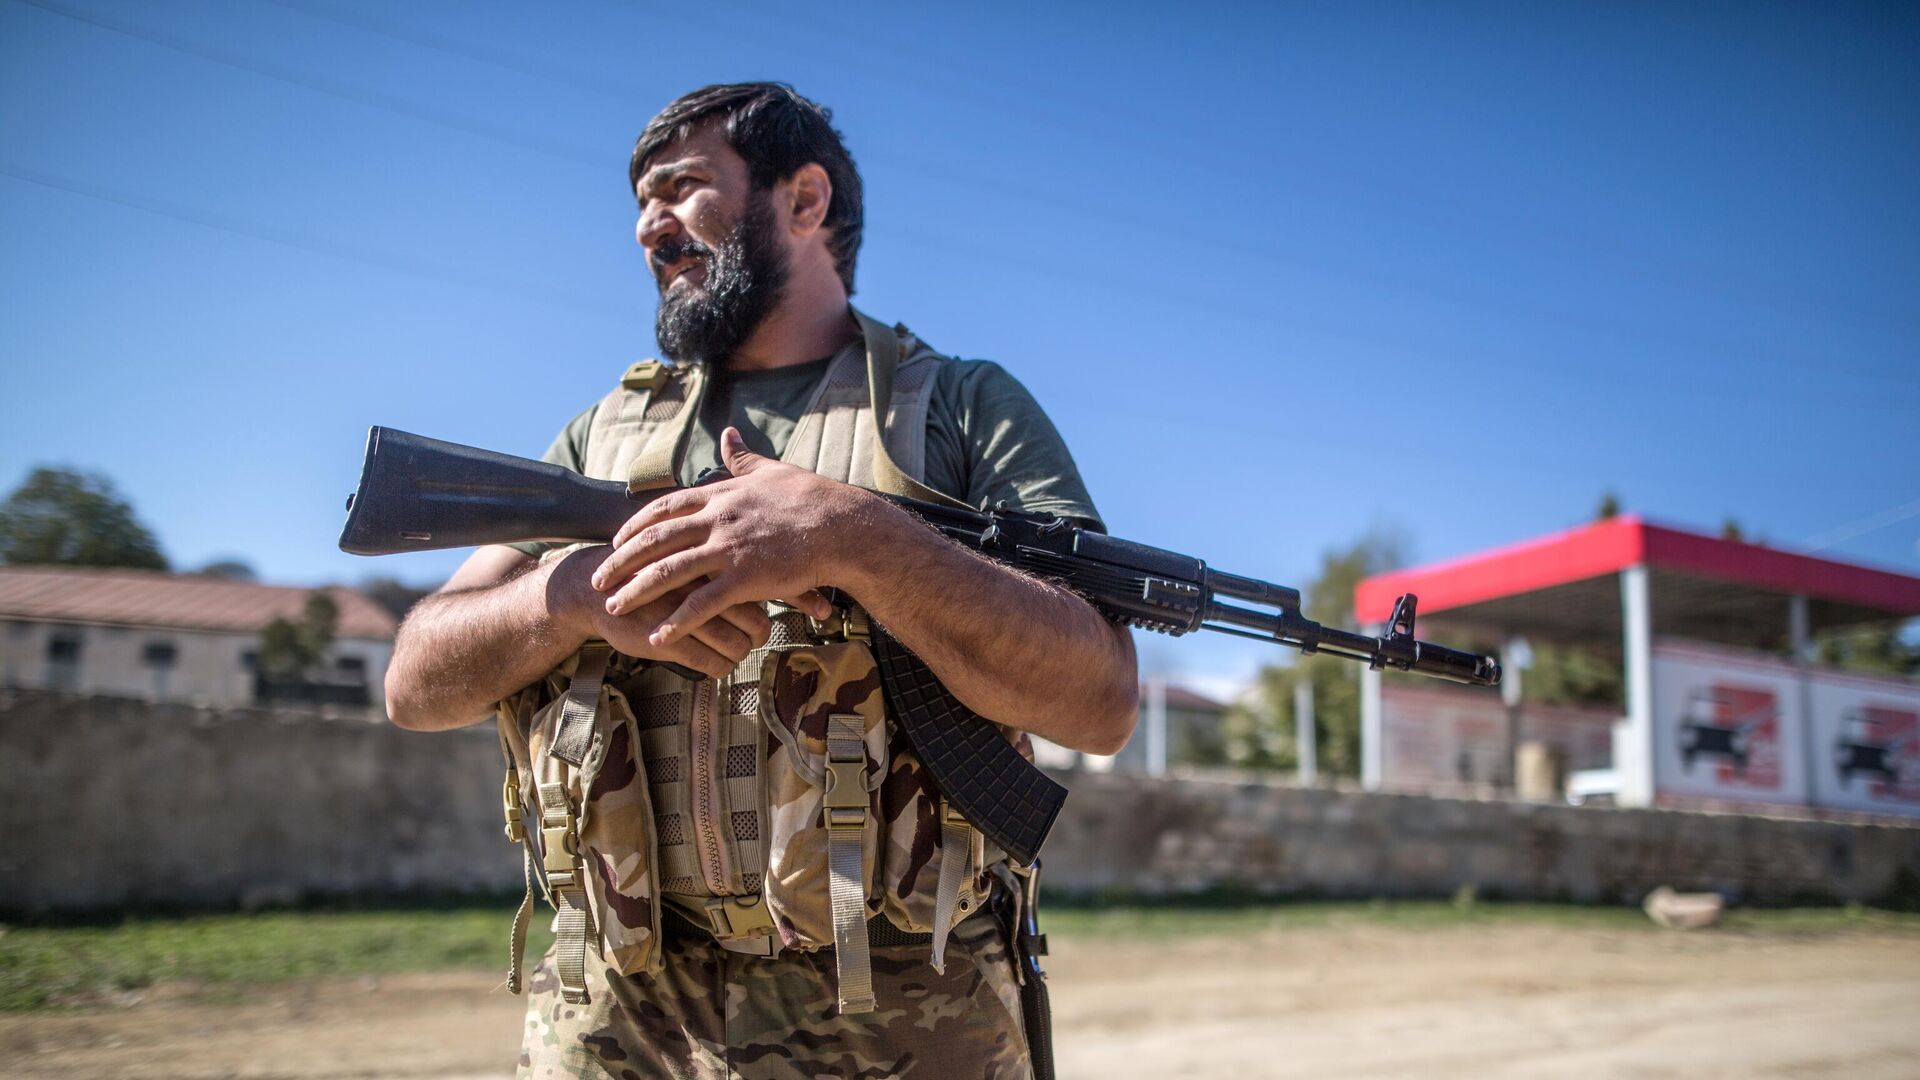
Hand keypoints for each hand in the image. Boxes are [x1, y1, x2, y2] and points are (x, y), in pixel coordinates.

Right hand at [549, 545, 770, 677]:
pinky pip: (709, 662)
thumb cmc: (644, 572)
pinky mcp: (666, 639)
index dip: (769, 611)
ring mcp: (683, 614)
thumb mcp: (679, 555)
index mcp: (707, 561)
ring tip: (731, 653)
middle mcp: (700, 586)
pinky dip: (718, 668)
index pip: (758, 591)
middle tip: (751, 641)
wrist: (594, 590)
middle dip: (757, 638)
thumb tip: (757, 574)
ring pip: (735, 645)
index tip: (765, 622)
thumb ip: (712, 564)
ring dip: (738, 655)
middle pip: (754, 621)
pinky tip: (714, 665)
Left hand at [590, 426, 851, 646]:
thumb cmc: (813, 499)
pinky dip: (676, 622)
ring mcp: (729, 549)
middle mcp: (717, 520)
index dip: (637, 526)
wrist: (843, 526)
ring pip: (670, 572)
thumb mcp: (772, 471)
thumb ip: (743, 457)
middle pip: (656, 540)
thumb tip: (727, 432)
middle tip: (598, 577)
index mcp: (721, 496)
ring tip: (613, 607)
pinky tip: (658, 637)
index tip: (617, 541)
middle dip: (622, 560)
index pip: (665, 508)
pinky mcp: (746, 578)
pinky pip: (702, 604)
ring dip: (637, 591)